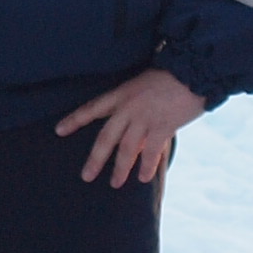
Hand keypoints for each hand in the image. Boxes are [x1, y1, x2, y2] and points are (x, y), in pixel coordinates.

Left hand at [53, 67, 209, 187]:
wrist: (194, 69)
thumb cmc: (172, 74)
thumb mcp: (144, 83)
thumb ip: (134, 102)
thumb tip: (132, 125)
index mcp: (122, 93)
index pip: (92, 108)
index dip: (75, 119)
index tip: (59, 130)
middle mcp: (129, 107)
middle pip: (106, 137)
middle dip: (95, 159)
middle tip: (86, 176)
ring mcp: (145, 118)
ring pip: (126, 149)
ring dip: (120, 169)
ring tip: (115, 183)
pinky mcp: (163, 126)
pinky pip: (151, 152)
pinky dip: (146, 167)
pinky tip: (143, 178)